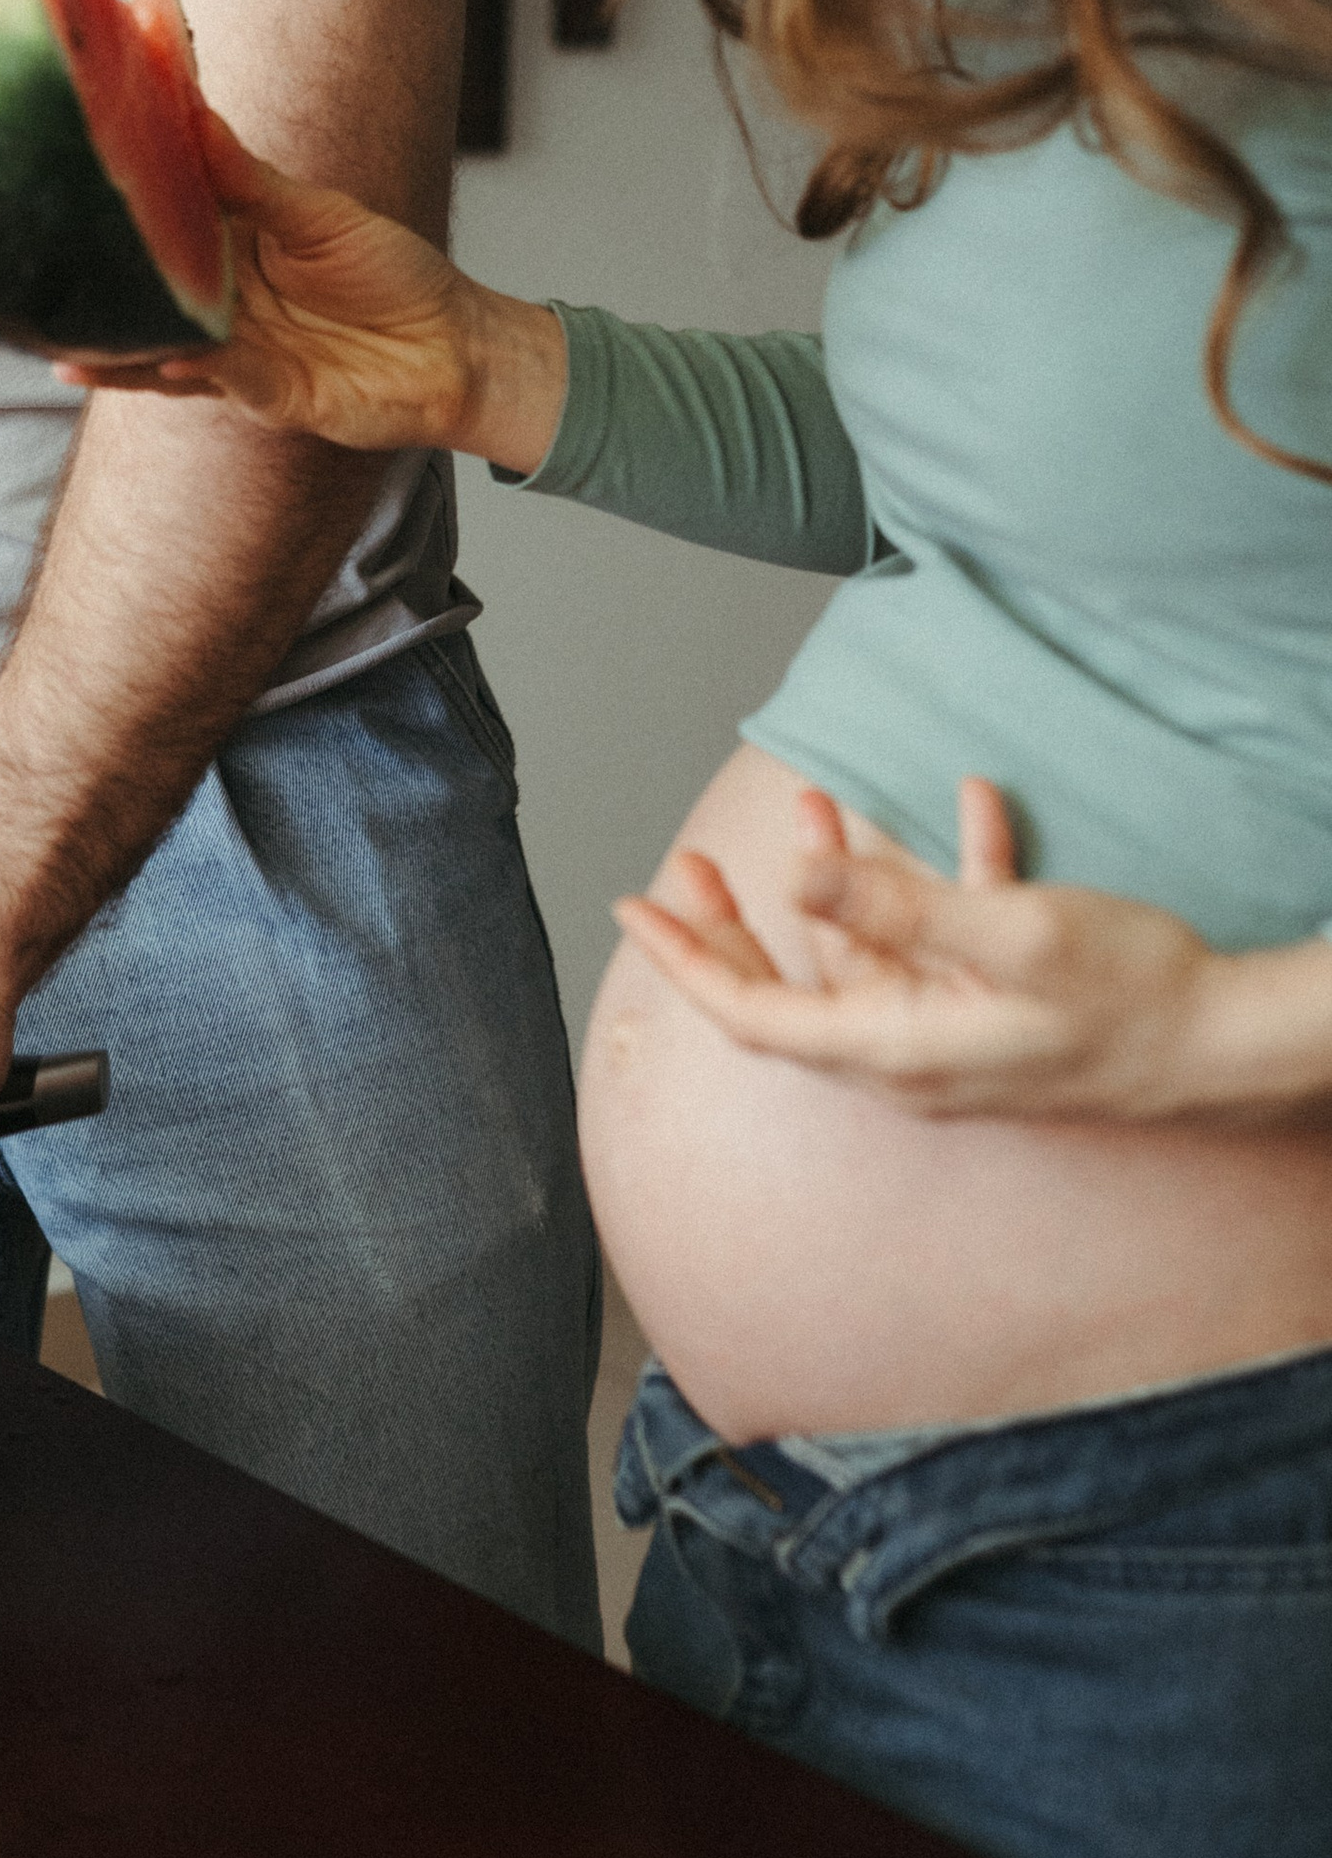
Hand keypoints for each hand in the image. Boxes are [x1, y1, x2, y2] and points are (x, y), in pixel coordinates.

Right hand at [55, 111, 564, 467]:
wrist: (454, 346)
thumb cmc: (393, 274)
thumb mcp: (321, 214)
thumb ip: (251, 181)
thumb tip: (194, 120)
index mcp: (230, 247)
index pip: (163, 223)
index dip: (119, 206)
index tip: (72, 174)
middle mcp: (222, 303)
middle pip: (151, 292)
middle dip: (99, 288)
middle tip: (40, 271)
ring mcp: (239, 353)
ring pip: (165, 348)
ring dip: (119, 348)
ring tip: (66, 342)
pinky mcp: (268, 395)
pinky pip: (219, 381)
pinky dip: (188, 370)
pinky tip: (158, 361)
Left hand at [611, 778, 1229, 1122]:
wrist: (1226, 1045)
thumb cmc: (1127, 1000)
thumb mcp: (1009, 937)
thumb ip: (898, 906)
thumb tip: (795, 876)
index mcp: (894, 1050)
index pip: (751, 1015)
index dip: (685, 962)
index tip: (632, 908)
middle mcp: (910, 1055)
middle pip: (789, 991)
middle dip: (732, 925)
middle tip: (689, 861)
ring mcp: (952, 1034)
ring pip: (865, 956)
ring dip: (837, 882)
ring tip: (817, 802)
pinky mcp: (996, 1009)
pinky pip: (947, 940)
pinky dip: (941, 876)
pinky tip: (969, 806)